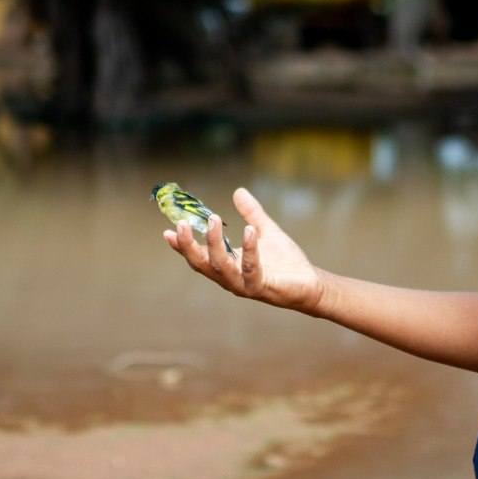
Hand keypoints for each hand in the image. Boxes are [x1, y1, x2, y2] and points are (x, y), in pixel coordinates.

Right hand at [164, 187, 325, 313]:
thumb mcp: (265, 230)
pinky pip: (251, 269)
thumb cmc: (285, 262)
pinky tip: (249, 230)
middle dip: (189, 245)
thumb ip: (251, 213)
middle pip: (201, 264)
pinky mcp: (262, 287)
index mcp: (227, 264)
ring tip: (212, 219)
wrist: (310, 284)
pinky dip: (249, 249)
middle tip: (181, 223)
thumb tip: (238, 191)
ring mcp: (244, 284)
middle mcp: (230, 277)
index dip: (182, 246)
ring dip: (213, 244)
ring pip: (220, 267)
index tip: (167, 230)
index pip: (198, 256)